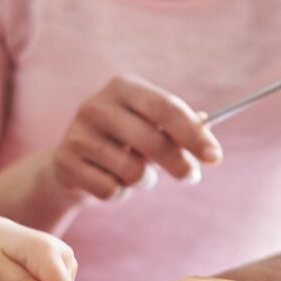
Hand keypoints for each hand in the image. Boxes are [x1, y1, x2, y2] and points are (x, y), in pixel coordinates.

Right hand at [52, 74, 221, 200]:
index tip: (215, 157)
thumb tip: (208, 134)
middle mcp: (96, 105)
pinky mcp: (65, 161)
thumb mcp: (149, 127)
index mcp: (122, 87)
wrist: (71, 164)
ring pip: (132, 171)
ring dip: (143, 180)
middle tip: (191, 176)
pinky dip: (118, 193)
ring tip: (134, 174)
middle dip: (178, 164)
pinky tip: (108, 181)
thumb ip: (177, 129)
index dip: (194, 134)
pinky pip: (110, 189)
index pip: (166, 109)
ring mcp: (77, 133)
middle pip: (152, 141)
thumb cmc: (121, 143)